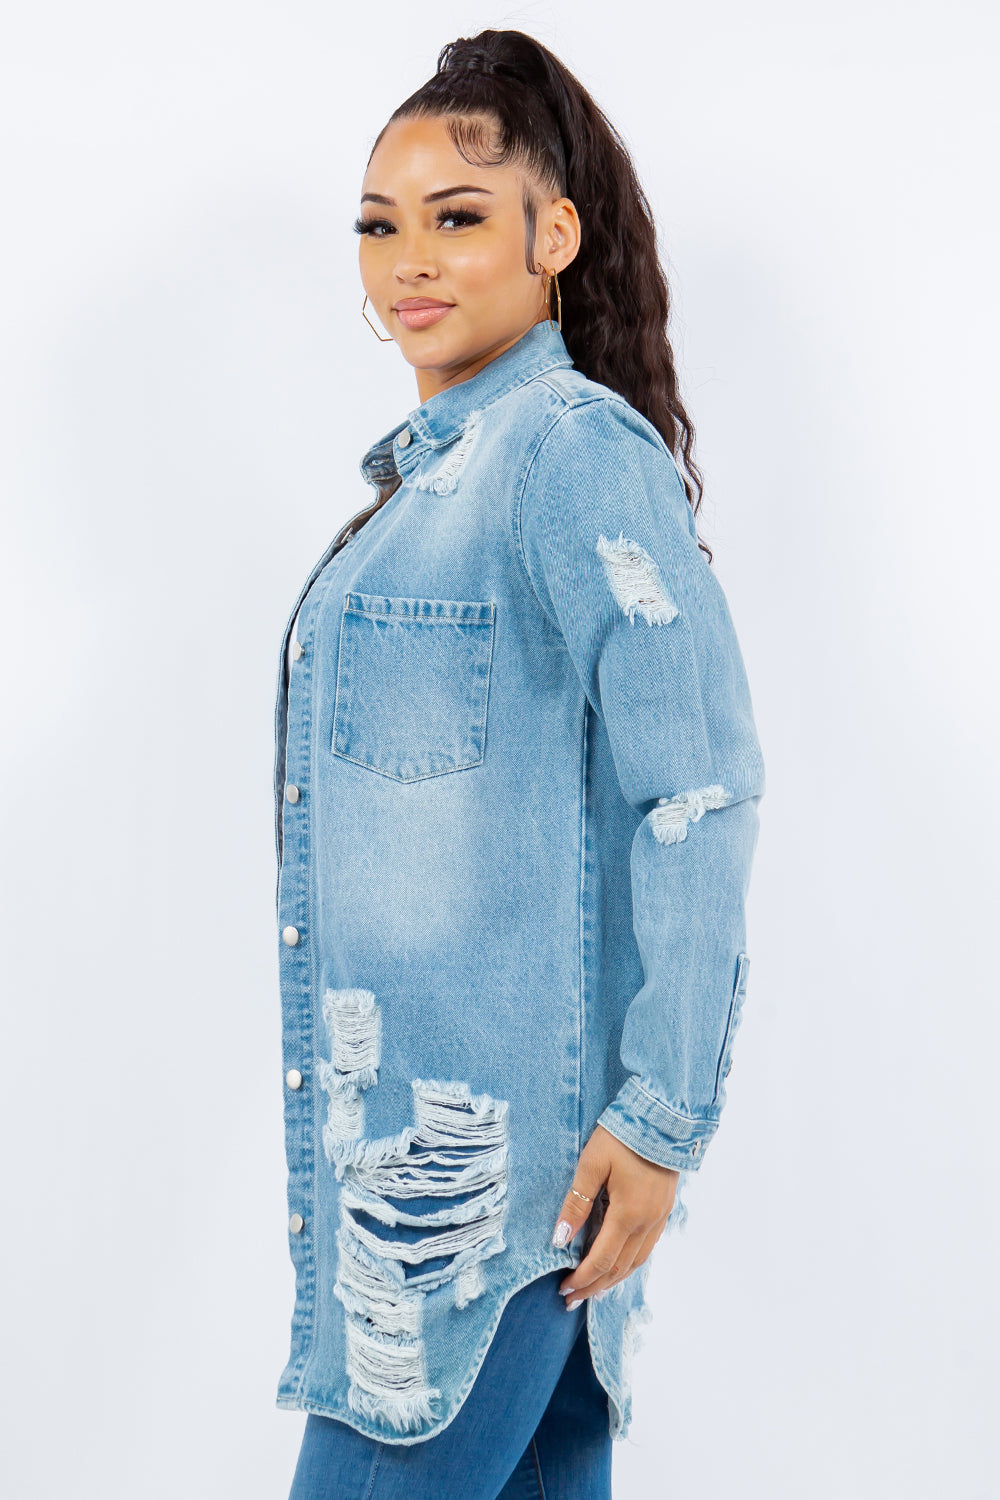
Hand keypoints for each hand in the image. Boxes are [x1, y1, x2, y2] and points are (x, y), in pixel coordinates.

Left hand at [552, 1124, 678, 1305]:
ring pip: (636, 1262)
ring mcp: (659, 1218)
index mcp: (628, 1214)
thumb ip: (575, 1203)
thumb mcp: (591, 1163)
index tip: (563, 1290)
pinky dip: (629, 1264)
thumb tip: (560, 1240)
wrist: (663, 1118)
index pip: (602, 1261)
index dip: (581, 1279)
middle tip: (571, 1300)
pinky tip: (618, 1264)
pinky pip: (646, 1248)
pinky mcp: (665, 1210)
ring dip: (613, 1280)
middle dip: (593, 1287)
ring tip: (592, 1290)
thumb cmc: (621, 1136)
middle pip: (619, 1269)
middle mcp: (647, 1223)